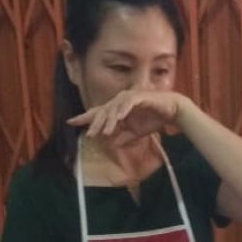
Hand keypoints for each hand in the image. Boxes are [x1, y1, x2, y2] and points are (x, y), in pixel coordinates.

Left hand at [67, 90, 185, 146]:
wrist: (171, 111)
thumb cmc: (153, 119)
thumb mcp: (136, 133)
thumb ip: (123, 138)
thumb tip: (111, 145)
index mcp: (117, 109)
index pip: (98, 112)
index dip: (84, 117)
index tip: (70, 122)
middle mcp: (120, 101)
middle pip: (103, 112)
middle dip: (95, 123)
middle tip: (89, 134)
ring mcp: (129, 97)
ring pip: (114, 108)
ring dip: (110, 121)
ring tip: (105, 132)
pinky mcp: (140, 96)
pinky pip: (129, 102)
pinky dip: (124, 110)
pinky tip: (120, 118)